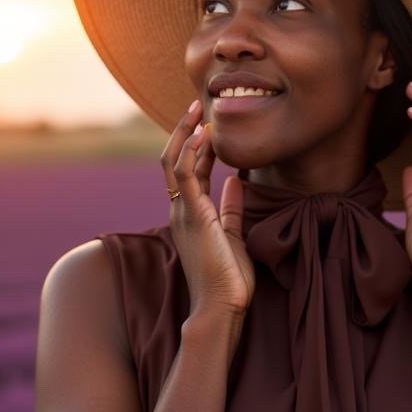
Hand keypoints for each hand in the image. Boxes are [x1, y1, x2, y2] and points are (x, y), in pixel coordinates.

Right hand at [161, 99, 255, 316]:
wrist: (220, 306)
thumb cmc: (227, 280)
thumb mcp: (233, 236)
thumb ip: (232, 208)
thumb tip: (238, 180)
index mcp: (189, 214)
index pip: (187, 170)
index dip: (197, 145)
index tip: (209, 124)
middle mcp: (180, 210)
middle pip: (172, 160)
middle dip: (183, 130)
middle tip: (197, 104)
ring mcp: (183, 213)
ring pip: (174, 162)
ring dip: (185, 133)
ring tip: (197, 108)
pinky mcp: (192, 217)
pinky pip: (185, 176)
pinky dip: (192, 151)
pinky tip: (204, 133)